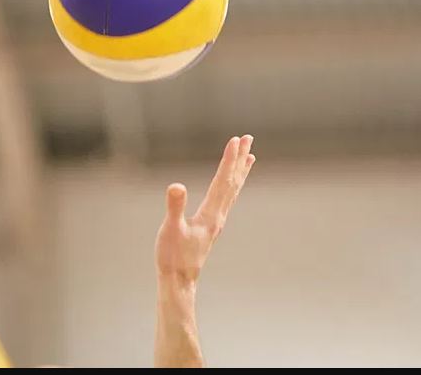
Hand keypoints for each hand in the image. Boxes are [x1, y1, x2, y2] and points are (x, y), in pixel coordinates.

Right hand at [155, 135, 255, 281]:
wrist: (179, 281)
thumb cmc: (173, 257)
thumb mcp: (170, 230)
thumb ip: (175, 208)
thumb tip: (176, 186)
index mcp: (211, 214)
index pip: (222, 181)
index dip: (229, 160)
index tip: (235, 140)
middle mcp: (219, 216)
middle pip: (233, 182)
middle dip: (240, 159)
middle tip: (248, 138)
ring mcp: (217, 221)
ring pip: (233, 191)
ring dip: (240, 171)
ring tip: (250, 156)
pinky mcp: (212, 226)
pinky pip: (227, 199)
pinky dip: (232, 186)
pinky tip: (231, 185)